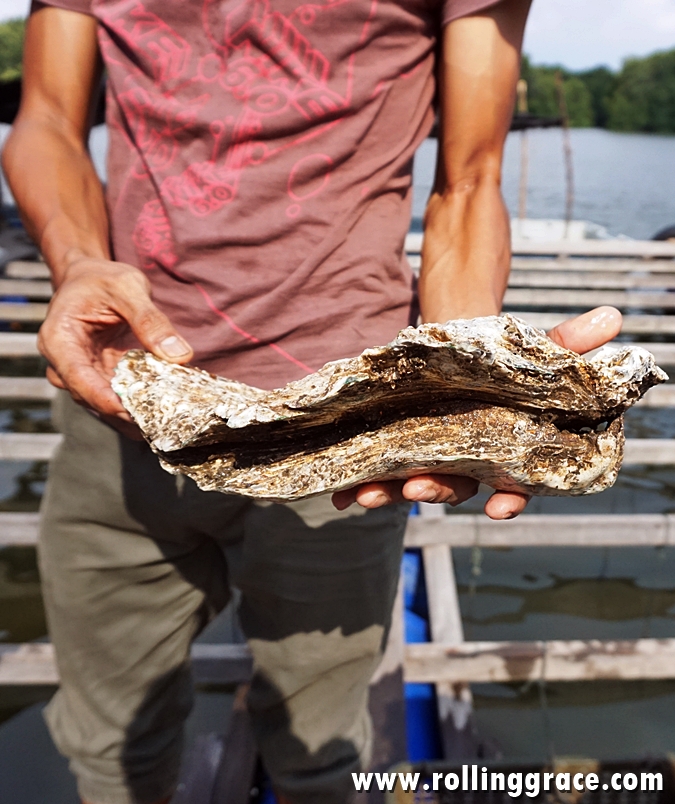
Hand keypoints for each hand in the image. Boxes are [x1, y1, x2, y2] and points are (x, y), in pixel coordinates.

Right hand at [38, 254, 192, 433]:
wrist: (90, 278)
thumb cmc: (102, 279)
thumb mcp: (128, 288)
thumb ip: (151, 320)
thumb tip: (180, 355)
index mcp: (59, 339)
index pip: (78, 378)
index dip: (104, 400)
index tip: (133, 414)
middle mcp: (64, 363)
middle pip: (91, 398)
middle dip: (124, 411)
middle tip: (161, 422)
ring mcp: (82, 373)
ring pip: (105, 403)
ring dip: (134, 411)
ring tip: (168, 419)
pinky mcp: (100, 378)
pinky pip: (117, 396)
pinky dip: (139, 402)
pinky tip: (165, 409)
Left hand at [332, 307, 622, 518]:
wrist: (458, 355)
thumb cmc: (500, 361)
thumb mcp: (530, 351)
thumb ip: (565, 341)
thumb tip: (612, 318)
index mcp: (504, 448)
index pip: (514, 481)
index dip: (512, 497)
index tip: (502, 507)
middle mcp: (467, 461)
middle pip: (454, 485)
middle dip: (435, 491)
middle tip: (416, 490)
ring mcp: (430, 457)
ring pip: (411, 484)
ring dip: (388, 493)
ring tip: (362, 496)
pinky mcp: (399, 447)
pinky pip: (380, 473)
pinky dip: (359, 484)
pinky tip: (339, 493)